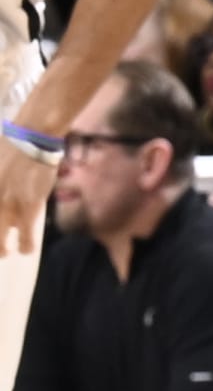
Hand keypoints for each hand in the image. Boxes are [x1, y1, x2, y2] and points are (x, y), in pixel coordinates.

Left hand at [0, 139, 51, 258]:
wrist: (32, 137)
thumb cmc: (9, 145)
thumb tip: (0, 195)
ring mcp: (7, 205)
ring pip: (1, 238)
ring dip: (3, 249)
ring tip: (6, 253)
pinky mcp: (28, 206)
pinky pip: (26, 234)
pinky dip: (27, 244)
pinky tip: (27, 250)